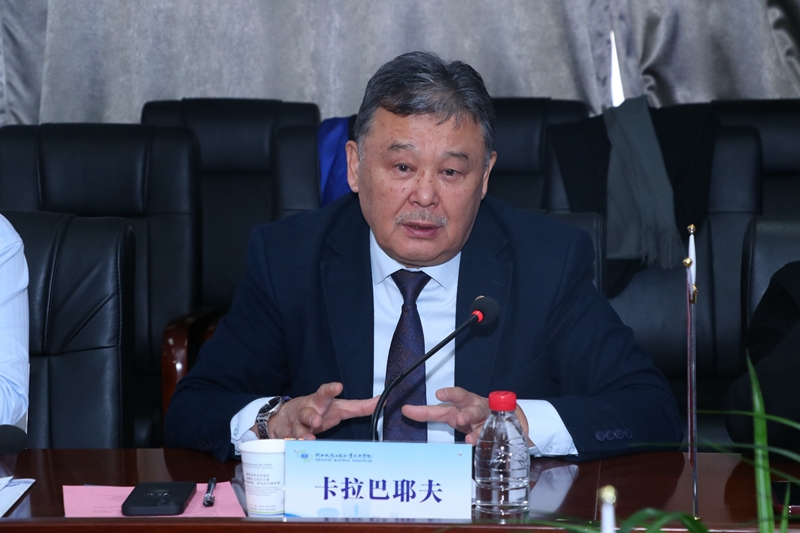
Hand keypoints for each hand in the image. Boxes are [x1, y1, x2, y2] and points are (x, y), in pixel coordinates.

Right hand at [254, 382, 377, 439]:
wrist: (286, 418)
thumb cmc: (318, 411)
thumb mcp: (339, 408)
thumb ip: (360, 406)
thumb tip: (381, 401)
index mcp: (321, 402)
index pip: (325, 393)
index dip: (331, 389)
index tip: (338, 386)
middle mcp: (308, 411)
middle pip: (308, 412)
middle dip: (312, 416)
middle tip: (317, 420)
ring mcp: (297, 425)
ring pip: (298, 429)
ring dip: (303, 435)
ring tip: (309, 440)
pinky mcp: (290, 437)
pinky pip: (290, 443)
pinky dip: (292, 446)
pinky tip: (294, 448)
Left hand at [401, 387, 530, 444]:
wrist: (498, 415)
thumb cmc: (469, 413)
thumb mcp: (448, 412)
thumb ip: (427, 412)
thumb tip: (404, 410)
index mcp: (462, 402)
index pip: (455, 396)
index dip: (448, 394)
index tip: (439, 394)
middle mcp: (476, 407)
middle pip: (473, 409)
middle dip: (467, 413)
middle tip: (460, 419)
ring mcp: (489, 419)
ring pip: (485, 423)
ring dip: (478, 431)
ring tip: (472, 440)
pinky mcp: (501, 428)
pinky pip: (499, 435)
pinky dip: (496, 440)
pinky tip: (491, 445)